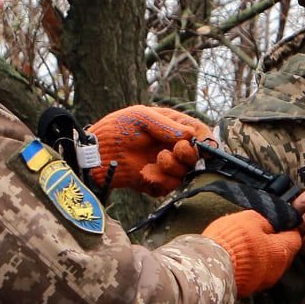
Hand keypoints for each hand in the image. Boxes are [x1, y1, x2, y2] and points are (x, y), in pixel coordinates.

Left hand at [85, 105, 210, 195]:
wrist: (99, 152)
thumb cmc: (119, 129)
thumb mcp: (142, 117)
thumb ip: (167, 125)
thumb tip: (189, 136)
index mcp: (175, 128)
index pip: (201, 134)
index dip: (206, 140)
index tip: (200, 143)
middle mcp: (175, 148)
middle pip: (199, 156)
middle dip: (190, 154)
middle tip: (176, 150)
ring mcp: (168, 167)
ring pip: (186, 173)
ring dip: (174, 166)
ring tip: (157, 159)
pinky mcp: (158, 183)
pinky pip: (170, 186)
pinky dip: (160, 179)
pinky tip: (146, 172)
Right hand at [200, 209, 302, 295]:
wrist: (211, 270)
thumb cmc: (232, 242)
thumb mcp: (250, 219)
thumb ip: (267, 221)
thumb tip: (273, 224)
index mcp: (281, 251)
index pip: (295, 238)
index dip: (287, 228)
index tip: (279, 222)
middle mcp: (277, 271)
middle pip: (283, 253)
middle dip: (274, 243)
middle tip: (259, 233)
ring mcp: (263, 283)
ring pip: (269, 266)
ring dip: (261, 256)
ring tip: (246, 246)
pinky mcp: (248, 290)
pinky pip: (255, 275)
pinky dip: (250, 267)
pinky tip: (238, 259)